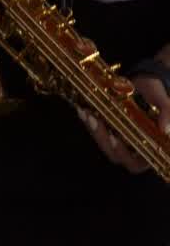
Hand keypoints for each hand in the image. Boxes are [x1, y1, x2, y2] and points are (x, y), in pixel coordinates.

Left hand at [80, 47, 169, 172]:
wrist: (143, 82)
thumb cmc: (155, 96)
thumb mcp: (164, 101)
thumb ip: (167, 113)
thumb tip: (166, 129)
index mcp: (150, 147)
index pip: (137, 163)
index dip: (126, 155)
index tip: (116, 139)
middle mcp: (133, 147)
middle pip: (116, 155)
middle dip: (103, 139)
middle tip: (95, 121)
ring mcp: (118, 139)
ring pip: (103, 144)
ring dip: (93, 130)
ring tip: (87, 114)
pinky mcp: (106, 129)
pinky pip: (95, 131)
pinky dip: (88, 122)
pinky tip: (83, 110)